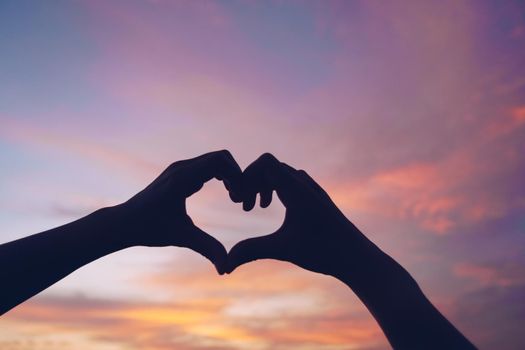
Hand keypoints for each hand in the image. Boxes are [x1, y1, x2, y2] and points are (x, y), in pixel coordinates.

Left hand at [117, 150, 241, 273]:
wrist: (123, 222)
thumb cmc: (149, 229)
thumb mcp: (181, 238)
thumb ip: (207, 249)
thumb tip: (226, 269)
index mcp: (183, 178)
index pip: (220, 161)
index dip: (236, 176)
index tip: (239, 199)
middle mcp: (182, 167)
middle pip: (221, 157)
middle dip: (236, 175)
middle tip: (240, 199)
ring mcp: (180, 168)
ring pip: (215, 160)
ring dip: (229, 175)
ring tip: (235, 197)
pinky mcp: (180, 173)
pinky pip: (207, 165)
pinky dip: (221, 175)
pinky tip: (225, 194)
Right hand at [226, 153, 375, 280]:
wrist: (357, 257)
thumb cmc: (323, 251)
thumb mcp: (283, 249)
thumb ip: (251, 251)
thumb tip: (224, 266)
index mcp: (296, 189)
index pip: (266, 162)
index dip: (247, 175)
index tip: (239, 200)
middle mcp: (304, 183)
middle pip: (269, 167)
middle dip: (250, 183)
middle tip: (241, 206)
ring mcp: (311, 188)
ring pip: (279, 174)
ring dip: (262, 186)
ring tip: (254, 209)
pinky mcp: (314, 196)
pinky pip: (289, 180)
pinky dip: (274, 189)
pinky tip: (271, 209)